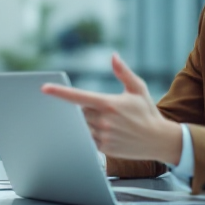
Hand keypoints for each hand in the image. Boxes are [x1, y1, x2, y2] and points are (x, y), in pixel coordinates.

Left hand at [41, 54, 182, 164]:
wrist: (159, 139)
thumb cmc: (147, 112)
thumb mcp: (138, 88)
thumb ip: (123, 72)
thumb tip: (113, 56)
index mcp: (109, 104)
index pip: (79, 97)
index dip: (60, 92)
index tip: (45, 88)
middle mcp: (104, 120)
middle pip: (79, 111)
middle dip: (86, 109)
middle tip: (104, 109)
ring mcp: (104, 136)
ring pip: (82, 126)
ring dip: (88, 122)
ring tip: (109, 122)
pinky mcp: (104, 148)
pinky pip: (88, 139)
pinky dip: (92, 134)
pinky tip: (109, 132)